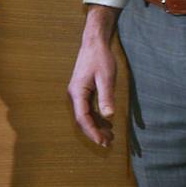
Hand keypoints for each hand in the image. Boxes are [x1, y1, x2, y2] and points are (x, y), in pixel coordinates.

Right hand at [69, 7, 120, 147]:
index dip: (92, 131)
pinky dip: (97, 118)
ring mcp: (78, 93)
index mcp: (78, 92)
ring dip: (96, 127)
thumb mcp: (106, 77)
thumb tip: (108, 116)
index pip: (83, 117)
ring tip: (110, 137)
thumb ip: (106, 96)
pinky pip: (88, 109)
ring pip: (85, 116)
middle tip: (109, 143)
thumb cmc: (100, 58)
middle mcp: (75, 94)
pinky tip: (107, 124)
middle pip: (82, 120)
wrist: (94, 43)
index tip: (101, 142)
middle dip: (94, 132)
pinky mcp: (83, 91)